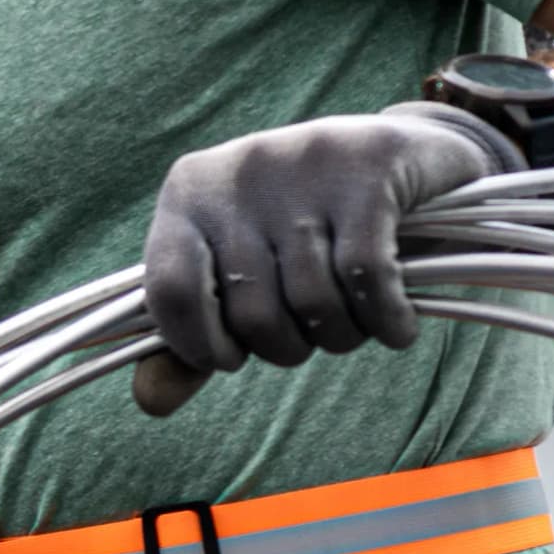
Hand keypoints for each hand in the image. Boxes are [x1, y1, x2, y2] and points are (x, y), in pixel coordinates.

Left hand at [134, 106, 517, 417]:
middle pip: (252, 311)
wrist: (402, 153)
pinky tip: (398, 328)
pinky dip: (386, 320)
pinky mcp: (369, 168)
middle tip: (311, 335)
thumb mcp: (243, 271)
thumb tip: (150, 400)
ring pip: (312, 299)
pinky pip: (367, 276)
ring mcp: (304, 164)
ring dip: (341, 337)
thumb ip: (195, 338)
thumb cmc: (309, 227)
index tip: (233, 357)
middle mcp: (238, 172)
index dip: (201, 345)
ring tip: (355, 326)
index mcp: (189, 192)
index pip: (170, 290)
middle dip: (286, 348)